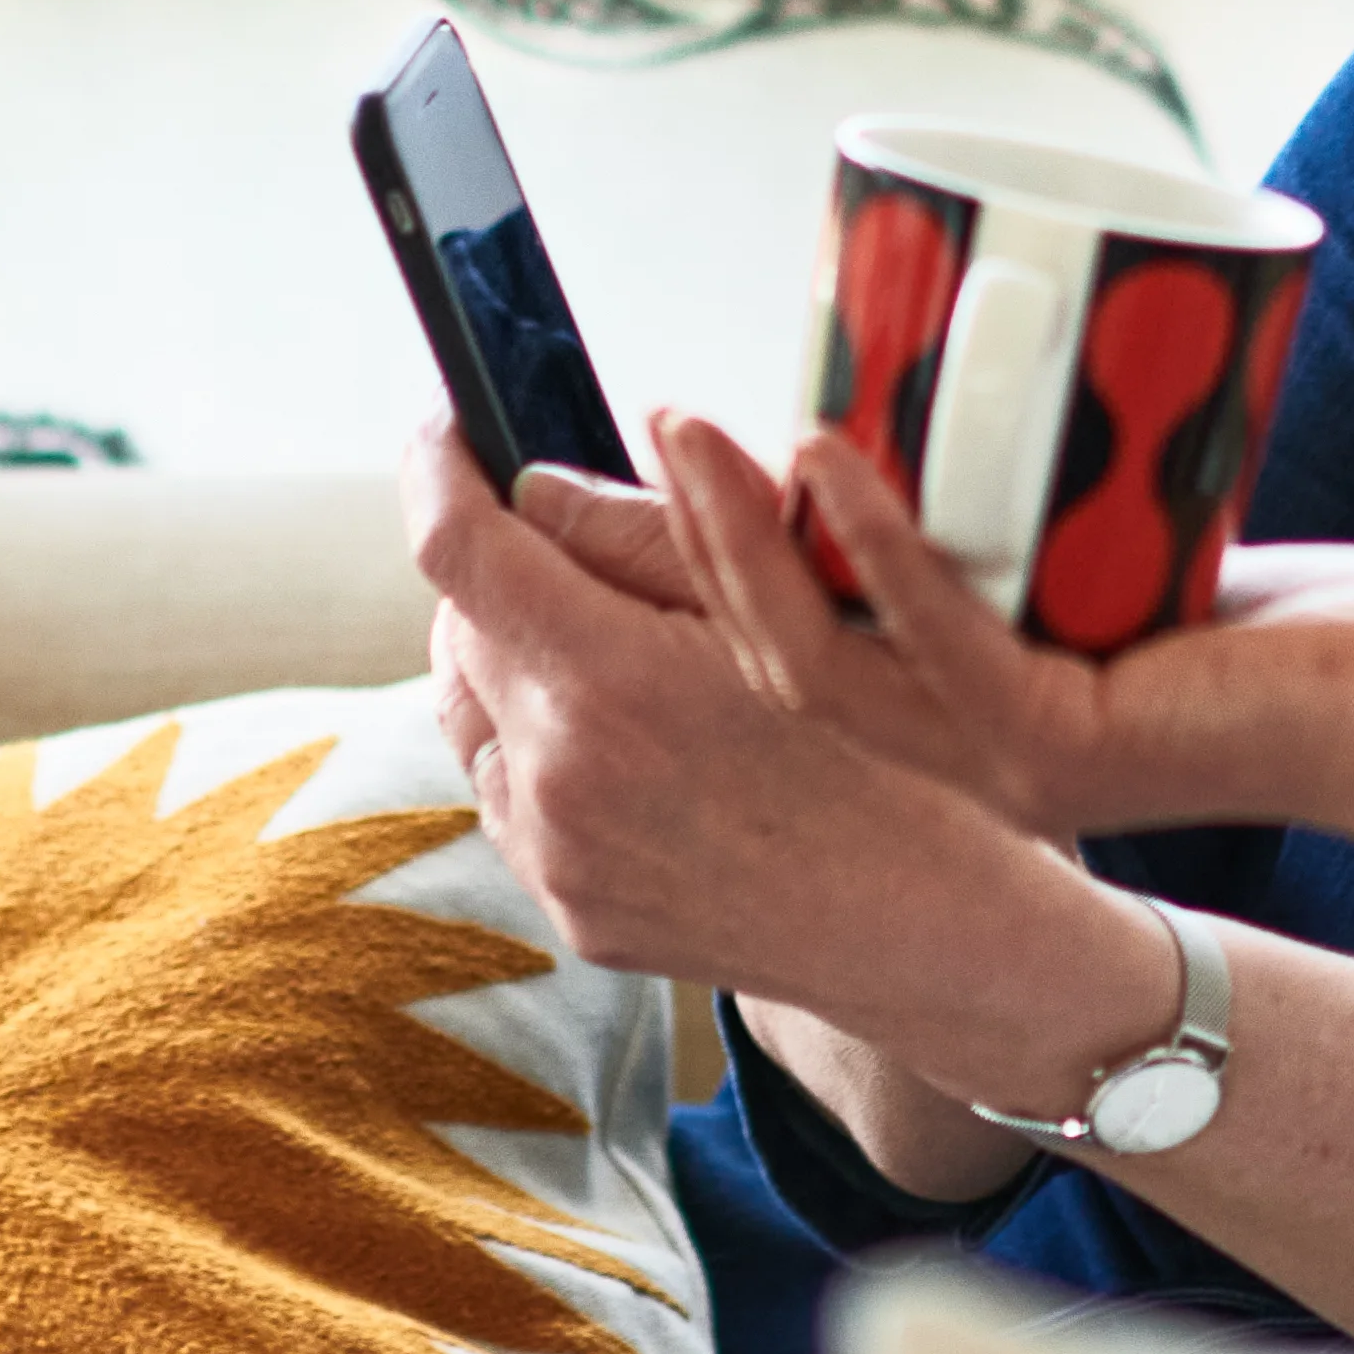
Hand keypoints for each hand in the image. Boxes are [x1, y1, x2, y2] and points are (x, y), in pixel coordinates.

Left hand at [402, 420, 1006, 1001]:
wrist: (916, 922)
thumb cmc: (878, 748)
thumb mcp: (781, 610)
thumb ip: (641, 531)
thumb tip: (531, 483)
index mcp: (614, 682)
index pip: (458, 551)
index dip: (436, 470)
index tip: (447, 430)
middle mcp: (560, 777)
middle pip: (461, 626)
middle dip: (503, 571)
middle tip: (587, 551)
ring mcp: (555, 855)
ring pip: (469, 711)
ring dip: (512, 661)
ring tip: (612, 649)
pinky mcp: (566, 907)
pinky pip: (504, 793)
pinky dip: (535, 748)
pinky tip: (627, 740)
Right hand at [668, 419, 1353, 849]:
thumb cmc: (1271, 627)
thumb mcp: (1099, 558)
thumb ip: (1011, 518)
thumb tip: (932, 403)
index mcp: (945, 718)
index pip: (779, 645)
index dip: (695, 563)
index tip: (640, 464)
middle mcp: (950, 757)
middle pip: (764, 656)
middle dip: (684, 545)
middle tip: (645, 430)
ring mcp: (996, 761)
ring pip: (813, 658)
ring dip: (739, 537)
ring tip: (694, 433)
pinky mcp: (1055, 740)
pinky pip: (933, 642)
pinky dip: (873, 545)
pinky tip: (825, 460)